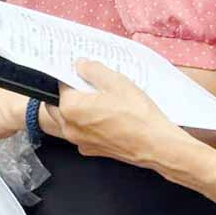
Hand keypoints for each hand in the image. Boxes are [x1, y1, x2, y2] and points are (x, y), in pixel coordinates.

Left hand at [55, 61, 190, 169]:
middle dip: (68, 94)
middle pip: (58, 105)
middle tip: (88, 86)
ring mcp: (80, 141)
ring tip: (100, 101)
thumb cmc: (138, 115)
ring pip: (68, 120)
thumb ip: (93, 70)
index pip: (61, 85)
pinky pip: (82, 133)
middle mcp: (70, 127)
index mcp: (71, 108)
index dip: (72, 77)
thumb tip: (80, 64)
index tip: (83, 73)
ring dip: (77, 110)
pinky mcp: (92, 150)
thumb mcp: (117, 82)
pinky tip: (107, 118)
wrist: (157, 146)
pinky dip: (87, 125)